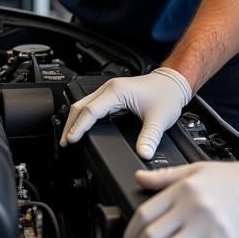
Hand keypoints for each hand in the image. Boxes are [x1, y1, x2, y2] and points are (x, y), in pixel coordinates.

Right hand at [60, 68, 191, 158]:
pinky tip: (84, 128)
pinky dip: (84, 118)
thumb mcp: (158, 119)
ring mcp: (111, 91)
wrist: (173, 82)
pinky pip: (93, 106)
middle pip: (81, 106)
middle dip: (70, 124)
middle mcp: (110, 89)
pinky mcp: (114, 96)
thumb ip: (149, 138)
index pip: (90, 111)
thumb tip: (142, 154)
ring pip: (84, 105)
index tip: (71, 140)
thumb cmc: (166, 94)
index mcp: (116, 91)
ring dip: (76, 120)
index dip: (79, 127)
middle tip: (65, 142)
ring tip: (70, 137)